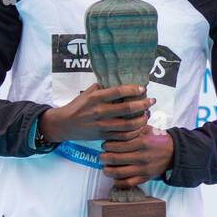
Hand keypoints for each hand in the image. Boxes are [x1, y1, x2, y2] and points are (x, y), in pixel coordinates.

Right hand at [38, 84, 154, 143]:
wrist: (64, 124)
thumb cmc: (77, 106)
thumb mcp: (87, 93)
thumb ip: (102, 87)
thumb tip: (119, 80)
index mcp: (96, 97)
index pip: (119, 91)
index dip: (134, 89)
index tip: (143, 88)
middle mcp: (99, 111)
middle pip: (127, 108)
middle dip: (143, 104)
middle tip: (152, 100)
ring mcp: (101, 125)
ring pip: (128, 125)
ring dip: (141, 120)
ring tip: (147, 114)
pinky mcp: (103, 136)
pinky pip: (122, 136)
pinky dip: (134, 132)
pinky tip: (139, 127)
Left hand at [99, 126, 174, 188]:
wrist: (174, 152)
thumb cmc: (157, 139)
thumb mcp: (146, 129)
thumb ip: (132, 127)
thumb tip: (114, 125)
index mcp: (142, 142)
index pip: (117, 145)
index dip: (107, 145)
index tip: (104, 145)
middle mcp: (142, 156)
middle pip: (115, 159)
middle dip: (104, 157)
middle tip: (102, 156)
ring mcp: (143, 169)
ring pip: (118, 173)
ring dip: (107, 170)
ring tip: (105, 167)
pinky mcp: (145, 178)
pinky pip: (127, 183)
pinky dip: (118, 181)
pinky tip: (114, 177)